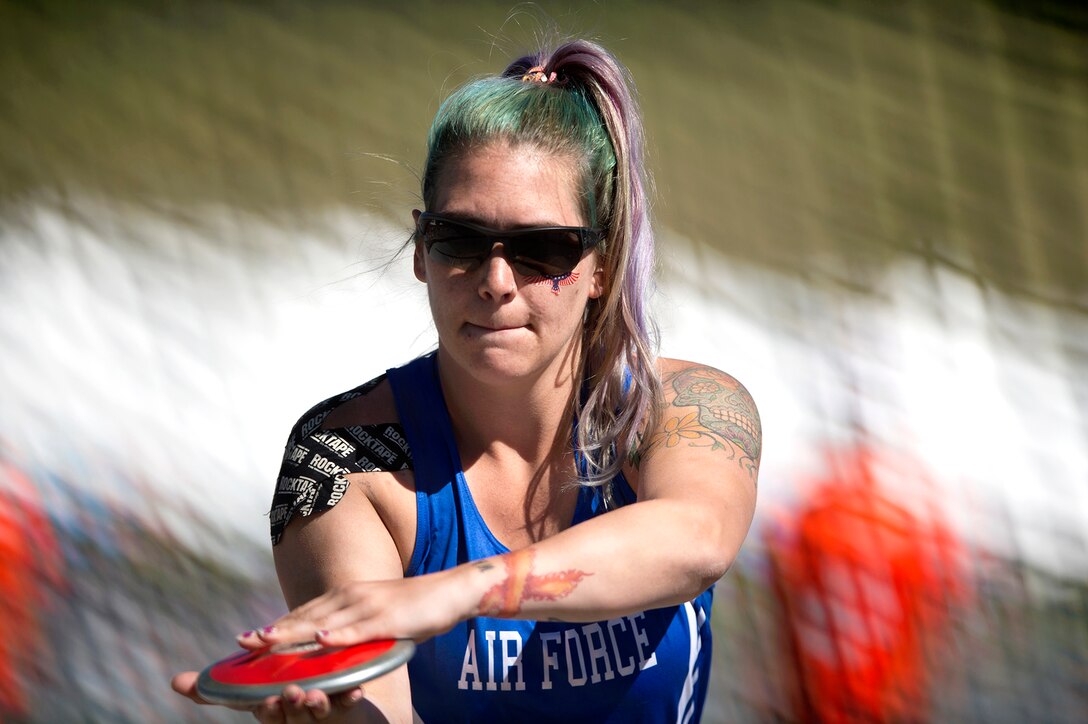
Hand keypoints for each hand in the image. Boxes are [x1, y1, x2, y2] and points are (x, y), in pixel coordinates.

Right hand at [171, 670, 364, 721]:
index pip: (266, 712)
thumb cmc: (278, 699)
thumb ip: (214, 691)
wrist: (328, 709)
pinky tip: (357, 689)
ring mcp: (321, 713)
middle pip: (292, 712)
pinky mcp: (346, 706)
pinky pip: (349, 703)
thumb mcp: (247, 692)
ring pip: (319, 711)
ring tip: (318, 693)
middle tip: (292, 692)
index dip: (267, 708)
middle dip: (291, 704)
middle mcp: (296, 715)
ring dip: (318, 703)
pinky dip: (351, 696)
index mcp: (272, 710)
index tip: (267, 700)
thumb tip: (173, 683)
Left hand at [240, 568, 471, 648]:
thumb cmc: (412, 608)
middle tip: (242, 641)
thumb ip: (348, 626)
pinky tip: (321, 641)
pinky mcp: (388, 619)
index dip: (275, 627)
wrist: (450, 591)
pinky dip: (339, 636)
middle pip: (306, 617)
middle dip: (273, 631)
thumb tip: (323, 641)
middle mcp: (352, 598)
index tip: (247, 639)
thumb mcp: (374, 615)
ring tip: (266, 641)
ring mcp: (369, 607)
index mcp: (346, 597)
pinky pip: (359, 630)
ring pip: (324, 622)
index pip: (304, 614)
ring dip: (294, 633)